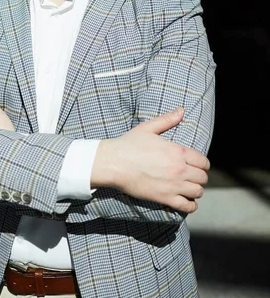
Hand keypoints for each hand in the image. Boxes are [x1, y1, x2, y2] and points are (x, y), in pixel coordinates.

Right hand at [91, 107, 209, 213]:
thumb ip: (167, 120)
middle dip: (200, 177)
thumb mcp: (148, 128)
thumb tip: (182, 110)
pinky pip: (187, 206)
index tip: (199, 166)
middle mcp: (179, 169)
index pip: (203, 161)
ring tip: (190, 188)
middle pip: (203, 178)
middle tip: (193, 177)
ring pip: (198, 192)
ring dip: (196, 190)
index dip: (203, 164)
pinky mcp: (165, 198)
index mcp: (177, 151)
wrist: (114, 163)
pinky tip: (188, 201)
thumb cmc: (129, 144)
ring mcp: (173, 185)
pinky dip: (191, 205)